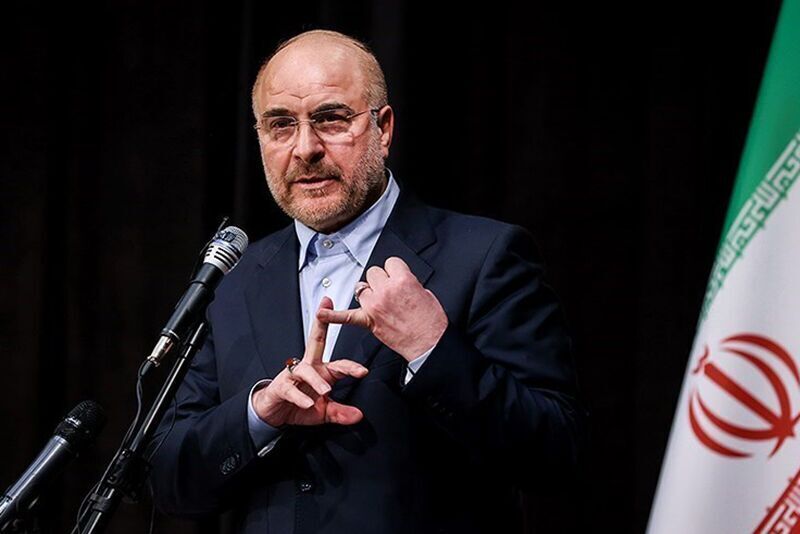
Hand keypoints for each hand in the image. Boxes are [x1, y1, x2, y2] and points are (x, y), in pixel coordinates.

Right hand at [252, 296, 368, 426]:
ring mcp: (293, 375)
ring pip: (305, 370)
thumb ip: (340, 413)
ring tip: (326, 390)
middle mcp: (308, 368)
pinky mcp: (280, 386)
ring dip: (316, 380)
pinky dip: (299, 397)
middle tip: (328, 313)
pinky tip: (307, 403)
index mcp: (322, 371)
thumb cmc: (300, 406)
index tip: (363, 371)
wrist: (274, 413)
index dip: (351, 367)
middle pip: (315, 342)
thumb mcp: (324, 412)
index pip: (339, 364)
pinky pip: (290, 389)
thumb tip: (358, 415)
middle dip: (321, 326)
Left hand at [316, 257, 447, 361]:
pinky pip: (346, 316)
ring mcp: (375, 305)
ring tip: (380, 302)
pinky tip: (322, 313)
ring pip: (361, 288)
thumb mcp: (425, 292)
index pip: (390, 263)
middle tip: (391, 293)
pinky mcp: (369, 321)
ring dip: (369, 293)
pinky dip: (333, 316)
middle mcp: (386, 291)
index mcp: (403, 280)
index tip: (398, 278)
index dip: (395, 271)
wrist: (429, 344)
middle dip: (381, 281)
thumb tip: (398, 282)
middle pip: (373, 273)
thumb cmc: (431, 321)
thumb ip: (407, 283)